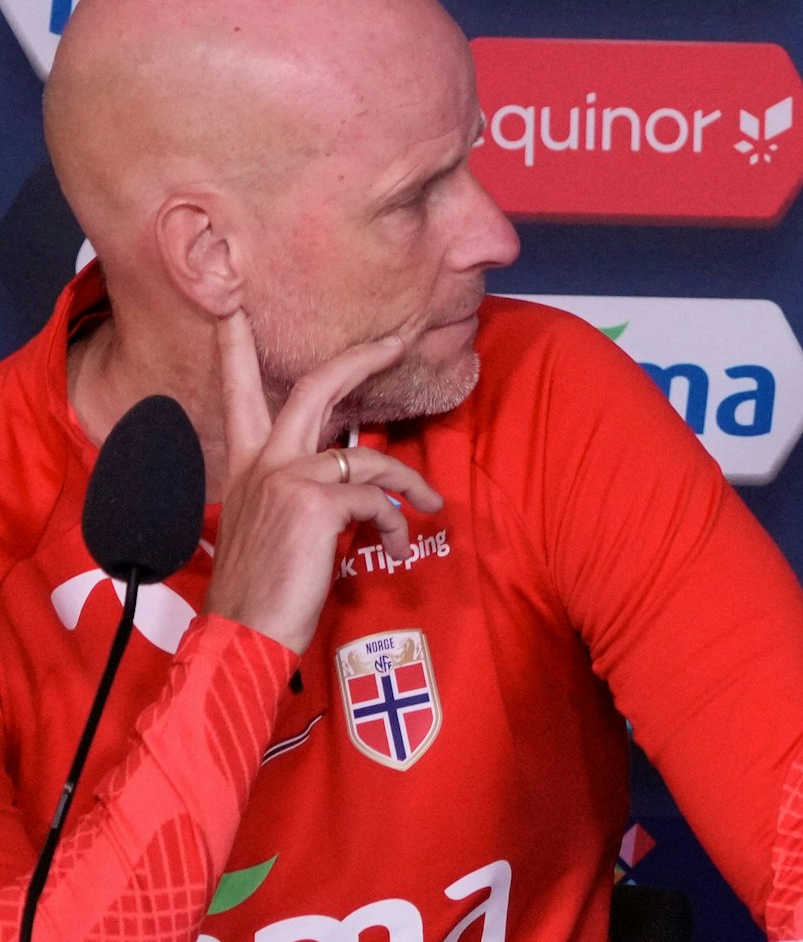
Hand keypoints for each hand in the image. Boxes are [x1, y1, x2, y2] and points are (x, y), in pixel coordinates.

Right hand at [202, 313, 444, 654]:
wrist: (245, 633)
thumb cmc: (264, 587)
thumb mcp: (272, 525)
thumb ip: (300, 491)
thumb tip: (352, 486)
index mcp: (247, 463)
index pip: (238, 392)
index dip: (237, 348)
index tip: (235, 307)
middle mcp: (263, 461)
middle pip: (316, 387)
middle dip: (360, 358)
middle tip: (396, 340)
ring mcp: (287, 477)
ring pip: (369, 458)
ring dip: (409, 484)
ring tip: (428, 507)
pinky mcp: (316, 504)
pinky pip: (377, 499)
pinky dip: (396, 521)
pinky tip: (397, 546)